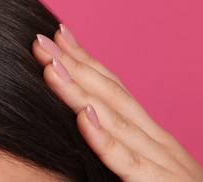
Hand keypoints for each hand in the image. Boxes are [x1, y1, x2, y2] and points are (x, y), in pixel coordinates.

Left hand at [32, 25, 202, 180]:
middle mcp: (158, 141)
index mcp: (152, 135)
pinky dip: (105, 139)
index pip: (114, 88)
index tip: (56, 34)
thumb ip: (119, 147)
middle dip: (75, 65)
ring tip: (51, 66)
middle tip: (41, 40)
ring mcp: (162, 162)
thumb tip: (82, 119)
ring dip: (80, 91)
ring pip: (115, 120)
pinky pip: (128, 161)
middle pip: (111, 94)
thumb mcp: (146, 168)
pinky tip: (84, 118)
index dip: (85, 60)